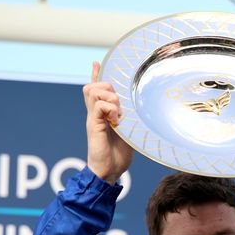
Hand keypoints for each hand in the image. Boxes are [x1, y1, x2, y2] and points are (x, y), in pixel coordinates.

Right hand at [83, 61, 133, 183]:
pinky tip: (117, 119)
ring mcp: (92, 119)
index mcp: (102, 115)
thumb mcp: (128, 132)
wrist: (109, 171)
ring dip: (109, 96)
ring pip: (93, 91)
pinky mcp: (93, 125)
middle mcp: (94, 114)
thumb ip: (130, 119)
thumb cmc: (119, 155)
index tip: (96, 62)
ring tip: (118, 112)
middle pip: (92, 86)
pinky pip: (98, 105)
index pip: (95, 91)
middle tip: (119, 104)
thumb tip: (142, 109)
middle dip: (107, 86)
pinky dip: (109, 108)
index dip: (95, 75)